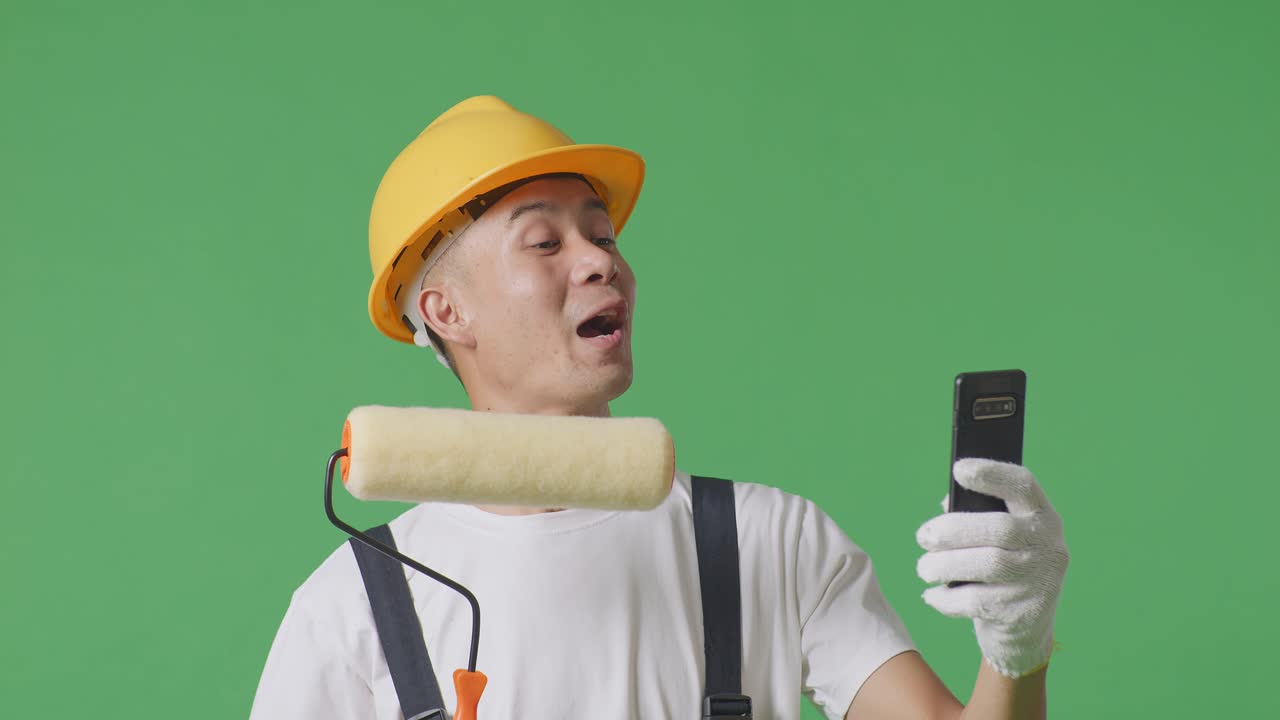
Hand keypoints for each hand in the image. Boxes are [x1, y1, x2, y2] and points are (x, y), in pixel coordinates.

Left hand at [915, 458, 1068, 677]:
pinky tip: (933, 595)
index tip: (959, 469)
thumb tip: (947, 504)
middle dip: (953, 530)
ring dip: (944, 564)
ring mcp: (1040, 581)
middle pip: (1000, 528)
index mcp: (1042, 517)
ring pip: (987, 565)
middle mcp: (1049, 546)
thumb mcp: (998, 539)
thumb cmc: (1001, 569)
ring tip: (925, 568)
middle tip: (923, 536)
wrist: (1024, 631)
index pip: (1023, 486)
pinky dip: (946, 598)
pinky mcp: (1024, 613)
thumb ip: (976, 516)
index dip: (993, 474)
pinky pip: (976, 601)